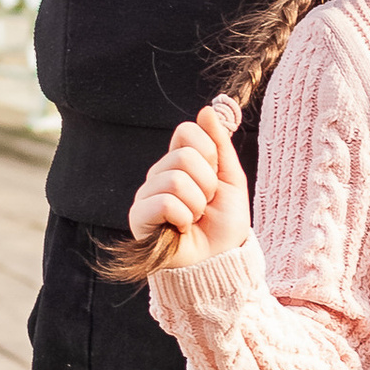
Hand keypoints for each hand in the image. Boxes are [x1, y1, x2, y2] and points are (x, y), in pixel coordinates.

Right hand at [128, 104, 250, 263]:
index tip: (214, 178)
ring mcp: (146, 194)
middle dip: (206, 184)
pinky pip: (165, 202)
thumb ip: (220, 145)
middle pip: (184, 155)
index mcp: (179, 162)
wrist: (219, 260)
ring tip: (194, 218)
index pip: (187, 132)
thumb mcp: (232, 180)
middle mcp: (159, 174)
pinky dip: (183, 217)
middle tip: (205, 204)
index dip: (209, 154)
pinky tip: (180, 228)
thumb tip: (207, 110)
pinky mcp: (138, 216)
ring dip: (196, 204)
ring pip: (176, 179)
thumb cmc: (225, 224)